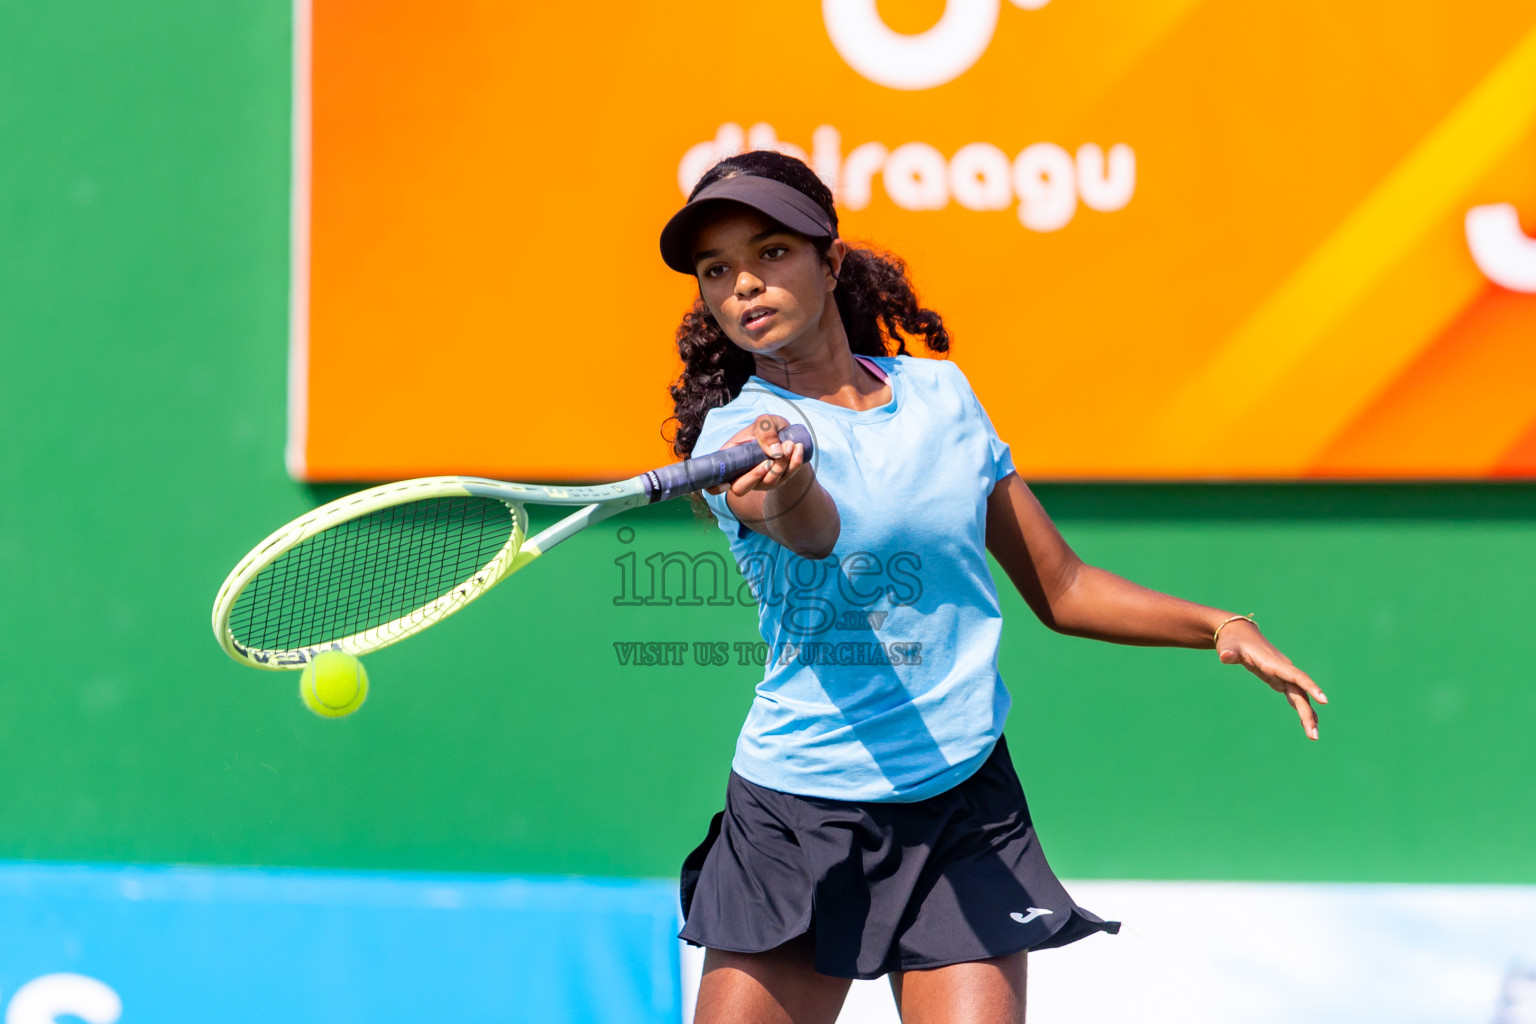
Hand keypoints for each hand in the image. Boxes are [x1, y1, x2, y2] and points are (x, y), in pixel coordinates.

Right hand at [704, 415, 808, 497]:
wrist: (788, 435)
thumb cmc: (769, 428)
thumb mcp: (765, 421)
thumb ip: (765, 430)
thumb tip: (774, 451)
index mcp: (731, 460)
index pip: (714, 483)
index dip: (716, 487)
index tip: (727, 482)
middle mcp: (743, 474)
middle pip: (740, 489)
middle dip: (755, 476)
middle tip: (768, 460)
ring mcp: (761, 481)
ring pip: (768, 483)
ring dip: (781, 464)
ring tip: (788, 443)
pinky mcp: (780, 481)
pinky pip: (788, 477)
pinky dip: (795, 462)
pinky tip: (798, 448)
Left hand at [1216, 621, 1327, 740]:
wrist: (1239, 634)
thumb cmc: (1233, 641)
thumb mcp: (1229, 647)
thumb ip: (1229, 652)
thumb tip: (1224, 656)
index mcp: (1274, 663)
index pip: (1297, 676)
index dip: (1311, 687)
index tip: (1323, 700)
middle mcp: (1283, 670)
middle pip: (1301, 693)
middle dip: (1308, 713)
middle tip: (1313, 736)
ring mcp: (1282, 675)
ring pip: (1300, 696)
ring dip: (1307, 715)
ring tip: (1313, 736)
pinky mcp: (1278, 680)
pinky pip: (1294, 696)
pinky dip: (1300, 709)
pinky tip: (1306, 724)